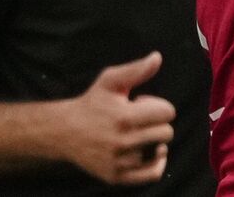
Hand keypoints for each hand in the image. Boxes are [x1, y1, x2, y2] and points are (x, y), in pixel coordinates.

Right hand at [53, 51, 175, 184]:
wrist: (65, 132)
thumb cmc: (92, 103)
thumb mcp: (111, 81)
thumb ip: (136, 69)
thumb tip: (157, 57)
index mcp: (124, 117)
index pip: (167, 112)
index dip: (157, 105)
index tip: (141, 104)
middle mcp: (123, 142)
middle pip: (166, 132)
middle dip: (157, 123)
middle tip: (138, 120)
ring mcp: (120, 162)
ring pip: (160, 151)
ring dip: (154, 141)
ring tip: (138, 134)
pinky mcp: (117, 176)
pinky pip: (152, 174)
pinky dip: (157, 164)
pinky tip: (150, 152)